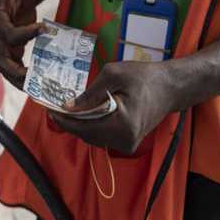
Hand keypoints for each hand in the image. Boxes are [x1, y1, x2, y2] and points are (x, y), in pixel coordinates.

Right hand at [0, 0, 43, 88]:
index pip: (8, 34)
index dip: (25, 34)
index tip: (44, 29)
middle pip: (1, 60)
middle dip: (16, 72)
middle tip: (33, 78)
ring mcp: (3, 46)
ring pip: (7, 70)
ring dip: (20, 81)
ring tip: (36, 88)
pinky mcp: (12, 51)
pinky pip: (15, 68)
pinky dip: (24, 77)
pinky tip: (38, 84)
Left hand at [50, 61, 177, 153]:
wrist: (171, 87)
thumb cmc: (144, 76)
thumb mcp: (113, 75)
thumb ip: (90, 93)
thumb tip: (68, 107)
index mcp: (122, 125)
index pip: (83, 127)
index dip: (63, 119)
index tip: (48, 109)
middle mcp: (124, 140)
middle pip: (85, 134)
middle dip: (68, 121)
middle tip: (53, 107)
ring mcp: (126, 144)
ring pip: (92, 136)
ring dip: (78, 124)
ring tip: (65, 109)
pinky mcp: (127, 142)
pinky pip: (101, 135)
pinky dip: (90, 125)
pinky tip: (83, 112)